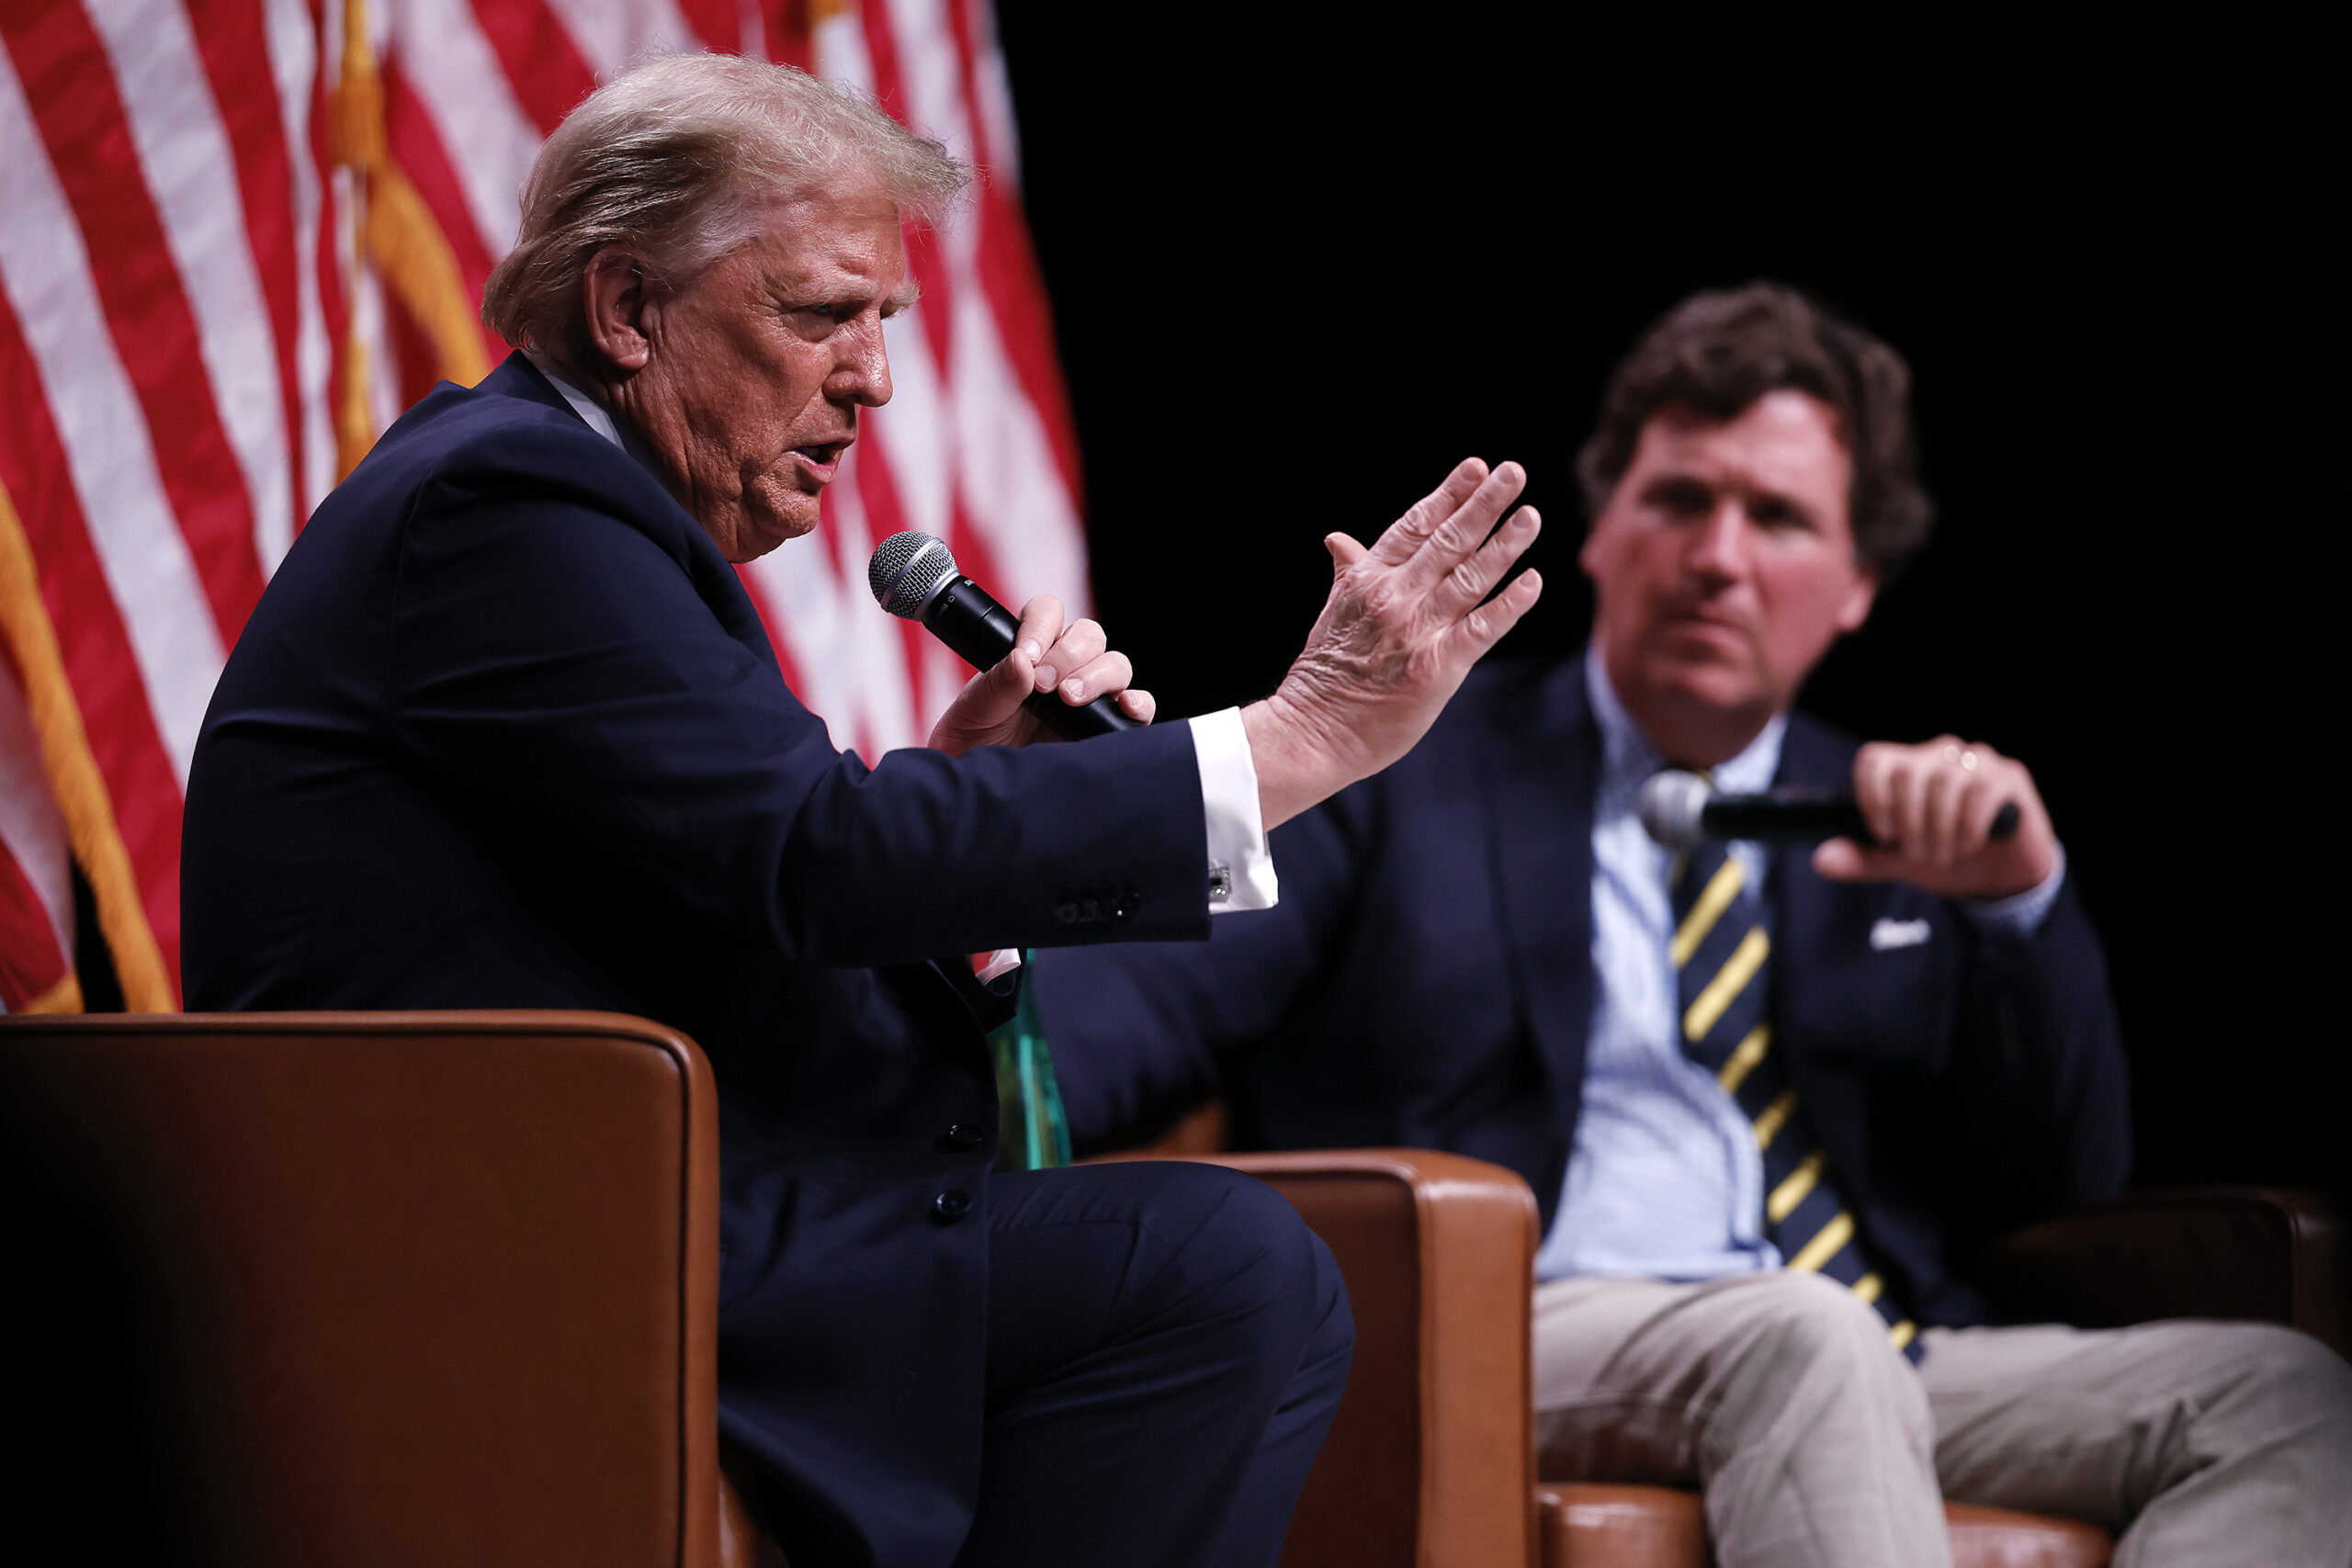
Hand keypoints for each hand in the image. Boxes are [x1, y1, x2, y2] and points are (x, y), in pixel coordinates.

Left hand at [927, 594, 1153, 755]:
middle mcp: (1065, 667)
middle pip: (1089, 635)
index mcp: (1031, 650)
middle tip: (1044, 685)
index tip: (1027, 654)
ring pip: (1116, 664)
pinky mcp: (1107, 726)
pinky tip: (1125, 707)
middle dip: (1069, 654)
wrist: (986, 791)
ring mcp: (1091, 695)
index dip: (1041, 625)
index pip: (1048, 613)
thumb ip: (996, 685)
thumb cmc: (974, 743)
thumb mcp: (974, 711)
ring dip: (1097, 676)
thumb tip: (1023, 660)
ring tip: (1069, 699)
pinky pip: (1138, 705)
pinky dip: (1138, 703)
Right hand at [1243, 459, 1542, 827]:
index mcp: (1367, 579)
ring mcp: (1416, 630)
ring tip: (1530, 516)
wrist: (1312, 731)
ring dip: (1504, 544)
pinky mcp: (1436, 668)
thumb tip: (1337, 538)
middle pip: (1448, 541)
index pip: (1415, 525)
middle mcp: (1394, 596)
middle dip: (1484, 504)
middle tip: (1514, 472)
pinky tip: (1532, 580)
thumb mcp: (1332, 612)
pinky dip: (1508, 604)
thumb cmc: (1323, 675)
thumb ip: (1349, 572)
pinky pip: (1480, 629)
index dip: (1448, 495)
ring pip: (1469, 577)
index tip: (1477, 467)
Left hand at [1813, 735, 2057, 899]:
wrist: (2001, 878)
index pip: (1875, 758)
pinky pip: (1982, 790)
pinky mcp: (2009, 776)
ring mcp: (1976, 762)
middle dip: (1909, 822)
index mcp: (1906, 767)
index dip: (1872, 797)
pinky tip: (1970, 845)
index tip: (1884, 833)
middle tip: (1919, 854)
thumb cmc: (1946, 858)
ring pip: (1944, 780)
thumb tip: (1821, 860)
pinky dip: (1970, 825)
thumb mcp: (1898, 863)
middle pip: (1907, 771)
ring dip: (1940, 827)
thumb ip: (1862, 859)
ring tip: (1944, 855)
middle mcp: (1939, 755)